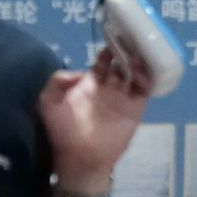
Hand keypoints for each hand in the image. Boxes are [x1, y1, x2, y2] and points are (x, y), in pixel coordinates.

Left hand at [38, 51, 149, 192]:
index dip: (109, 49)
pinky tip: (143, 72)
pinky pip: (144, 90)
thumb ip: (56, 81)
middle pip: (122, 63)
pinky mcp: (135, 109)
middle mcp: (109, 87)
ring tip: (136, 56)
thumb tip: (79, 71)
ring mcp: (123, 97)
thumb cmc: (63, 132)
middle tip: (131, 41)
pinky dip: (147, 78)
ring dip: (138, 62)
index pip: (103, 60)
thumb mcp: (48, 103)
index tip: (113, 36)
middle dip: (127, 51)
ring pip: (135, 73)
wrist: (80, 159)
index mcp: (90, 83)